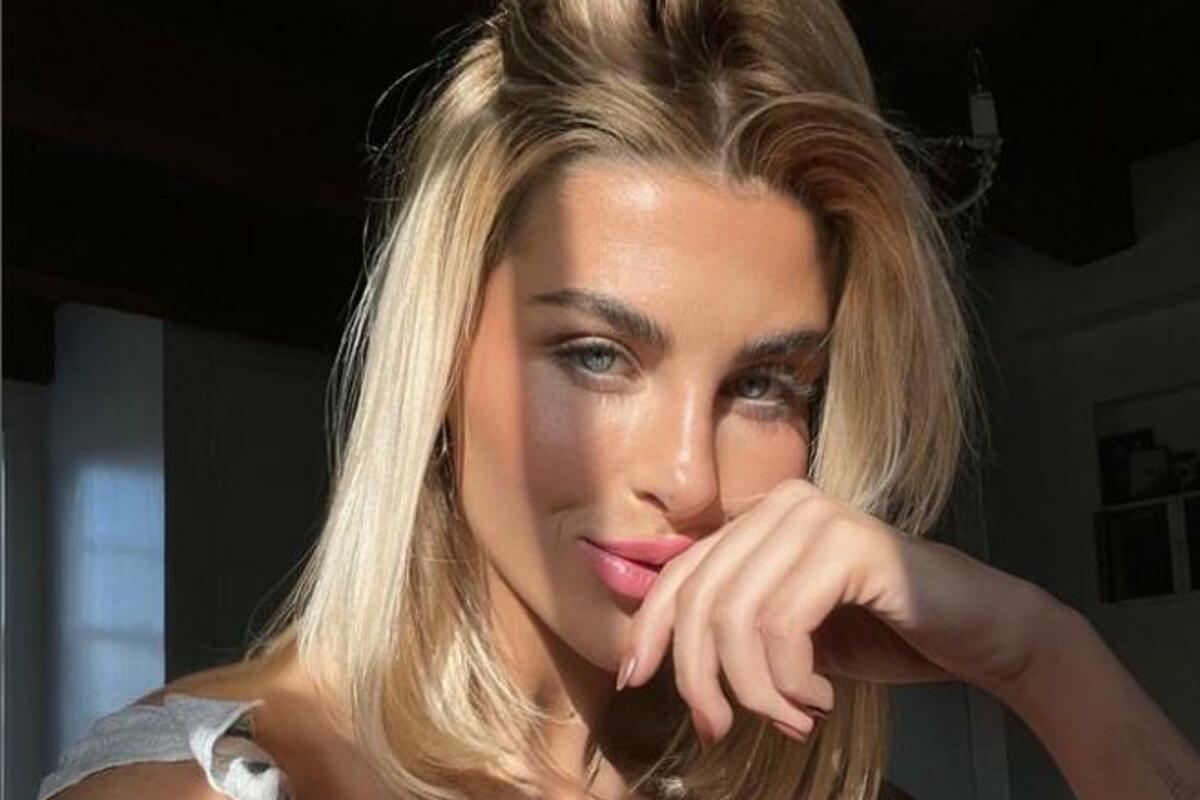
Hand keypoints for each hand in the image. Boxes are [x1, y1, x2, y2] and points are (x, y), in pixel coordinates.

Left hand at [617, 478, 1047, 744]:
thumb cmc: (882, 633)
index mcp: (761, 519)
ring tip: (792, 717)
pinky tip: (818, 700)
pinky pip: (783, 624)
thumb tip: (655, 656)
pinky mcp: (850, 545)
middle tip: (719, 727)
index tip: (633, 680)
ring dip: (756, 689)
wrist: (979, 633)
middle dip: (698, 676)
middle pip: (701, 598)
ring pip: (736, 617)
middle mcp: (784, 505)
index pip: (681, 573)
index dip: (651, 629)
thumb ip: (732, 625)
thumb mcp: (787, 632)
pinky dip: (790, 678)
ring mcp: (818, 518)